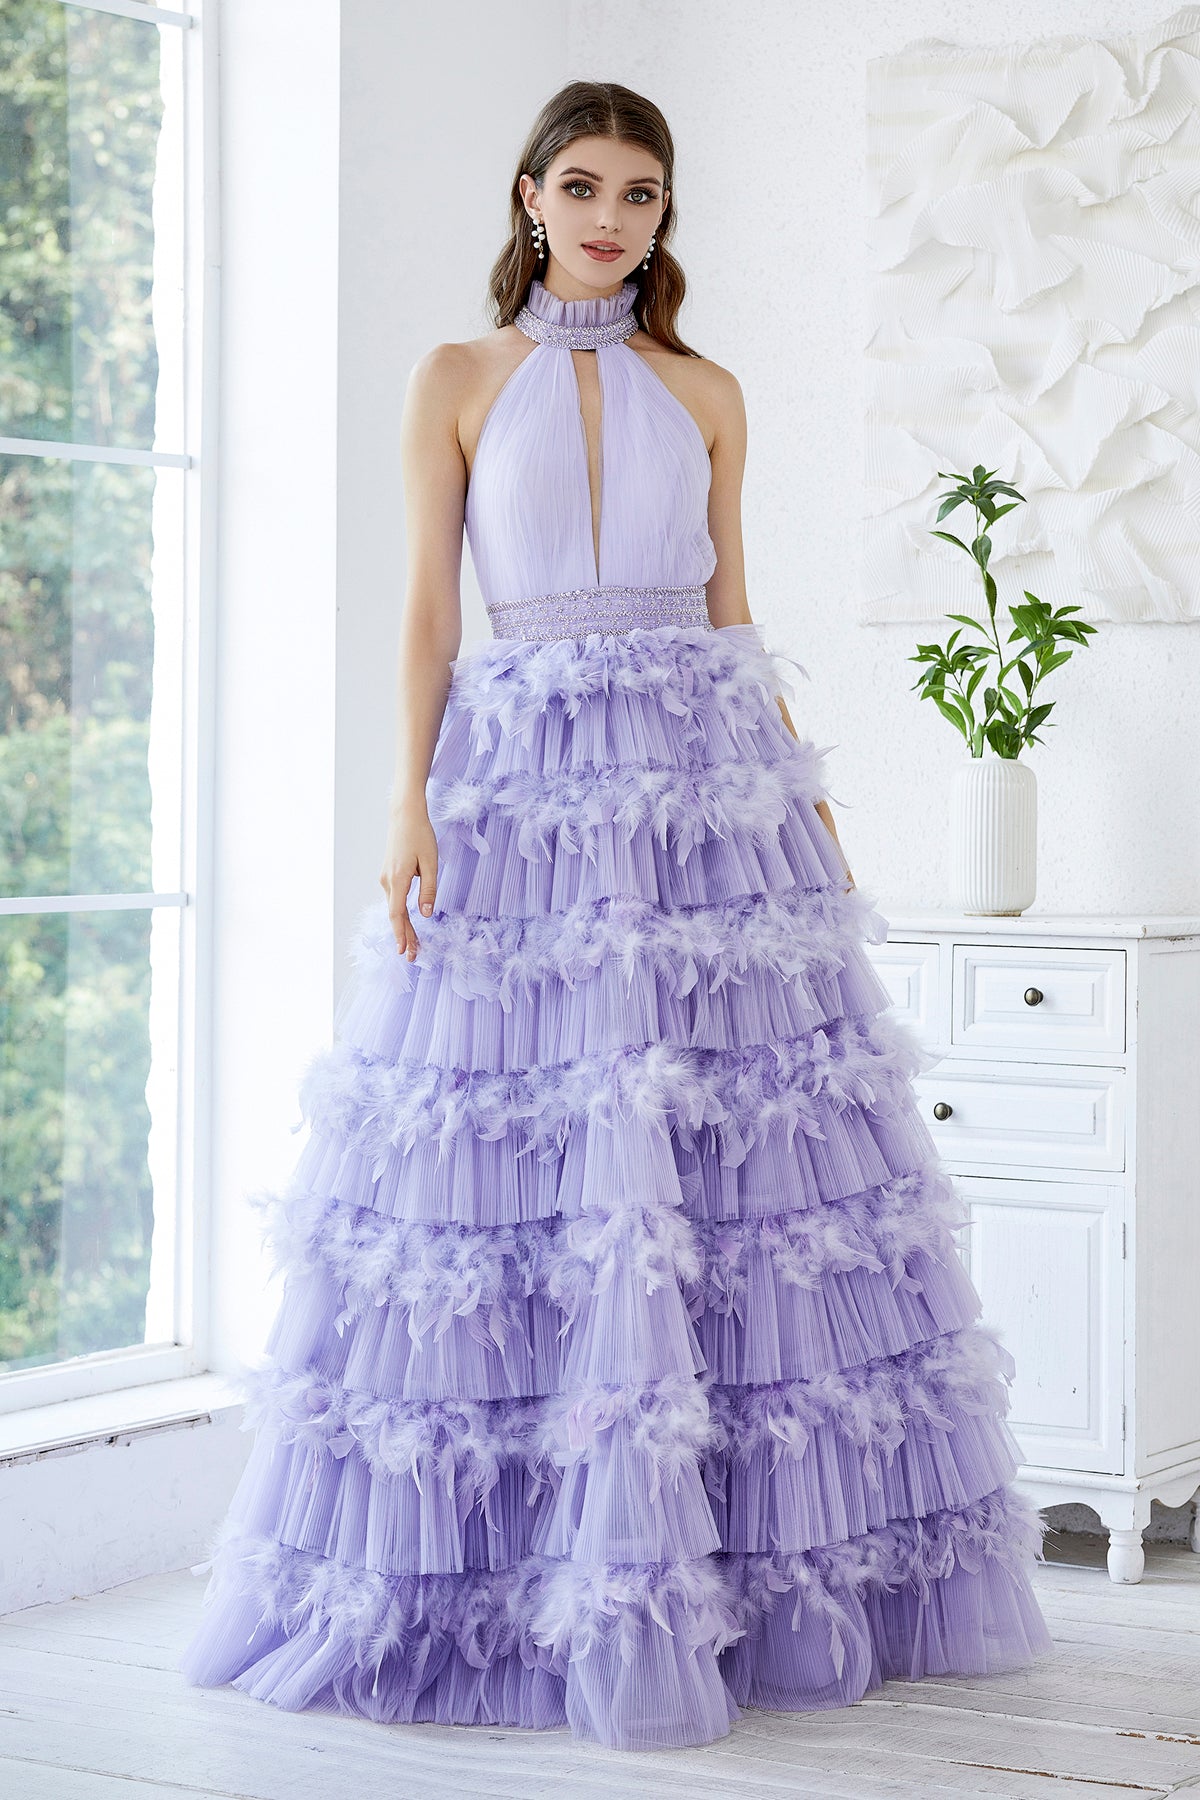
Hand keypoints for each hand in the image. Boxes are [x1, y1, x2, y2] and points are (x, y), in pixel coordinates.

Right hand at [380, 798, 438, 960]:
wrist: (404, 814)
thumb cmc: (420, 835)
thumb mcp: (431, 862)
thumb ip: (429, 889)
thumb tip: (426, 914)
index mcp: (398, 879)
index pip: (397, 914)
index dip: (401, 934)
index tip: (404, 951)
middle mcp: (387, 881)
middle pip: (396, 915)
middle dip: (405, 936)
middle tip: (413, 956)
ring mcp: (386, 878)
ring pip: (395, 908)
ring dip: (403, 927)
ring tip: (414, 944)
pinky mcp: (389, 874)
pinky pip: (395, 899)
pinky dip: (401, 914)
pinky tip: (407, 924)